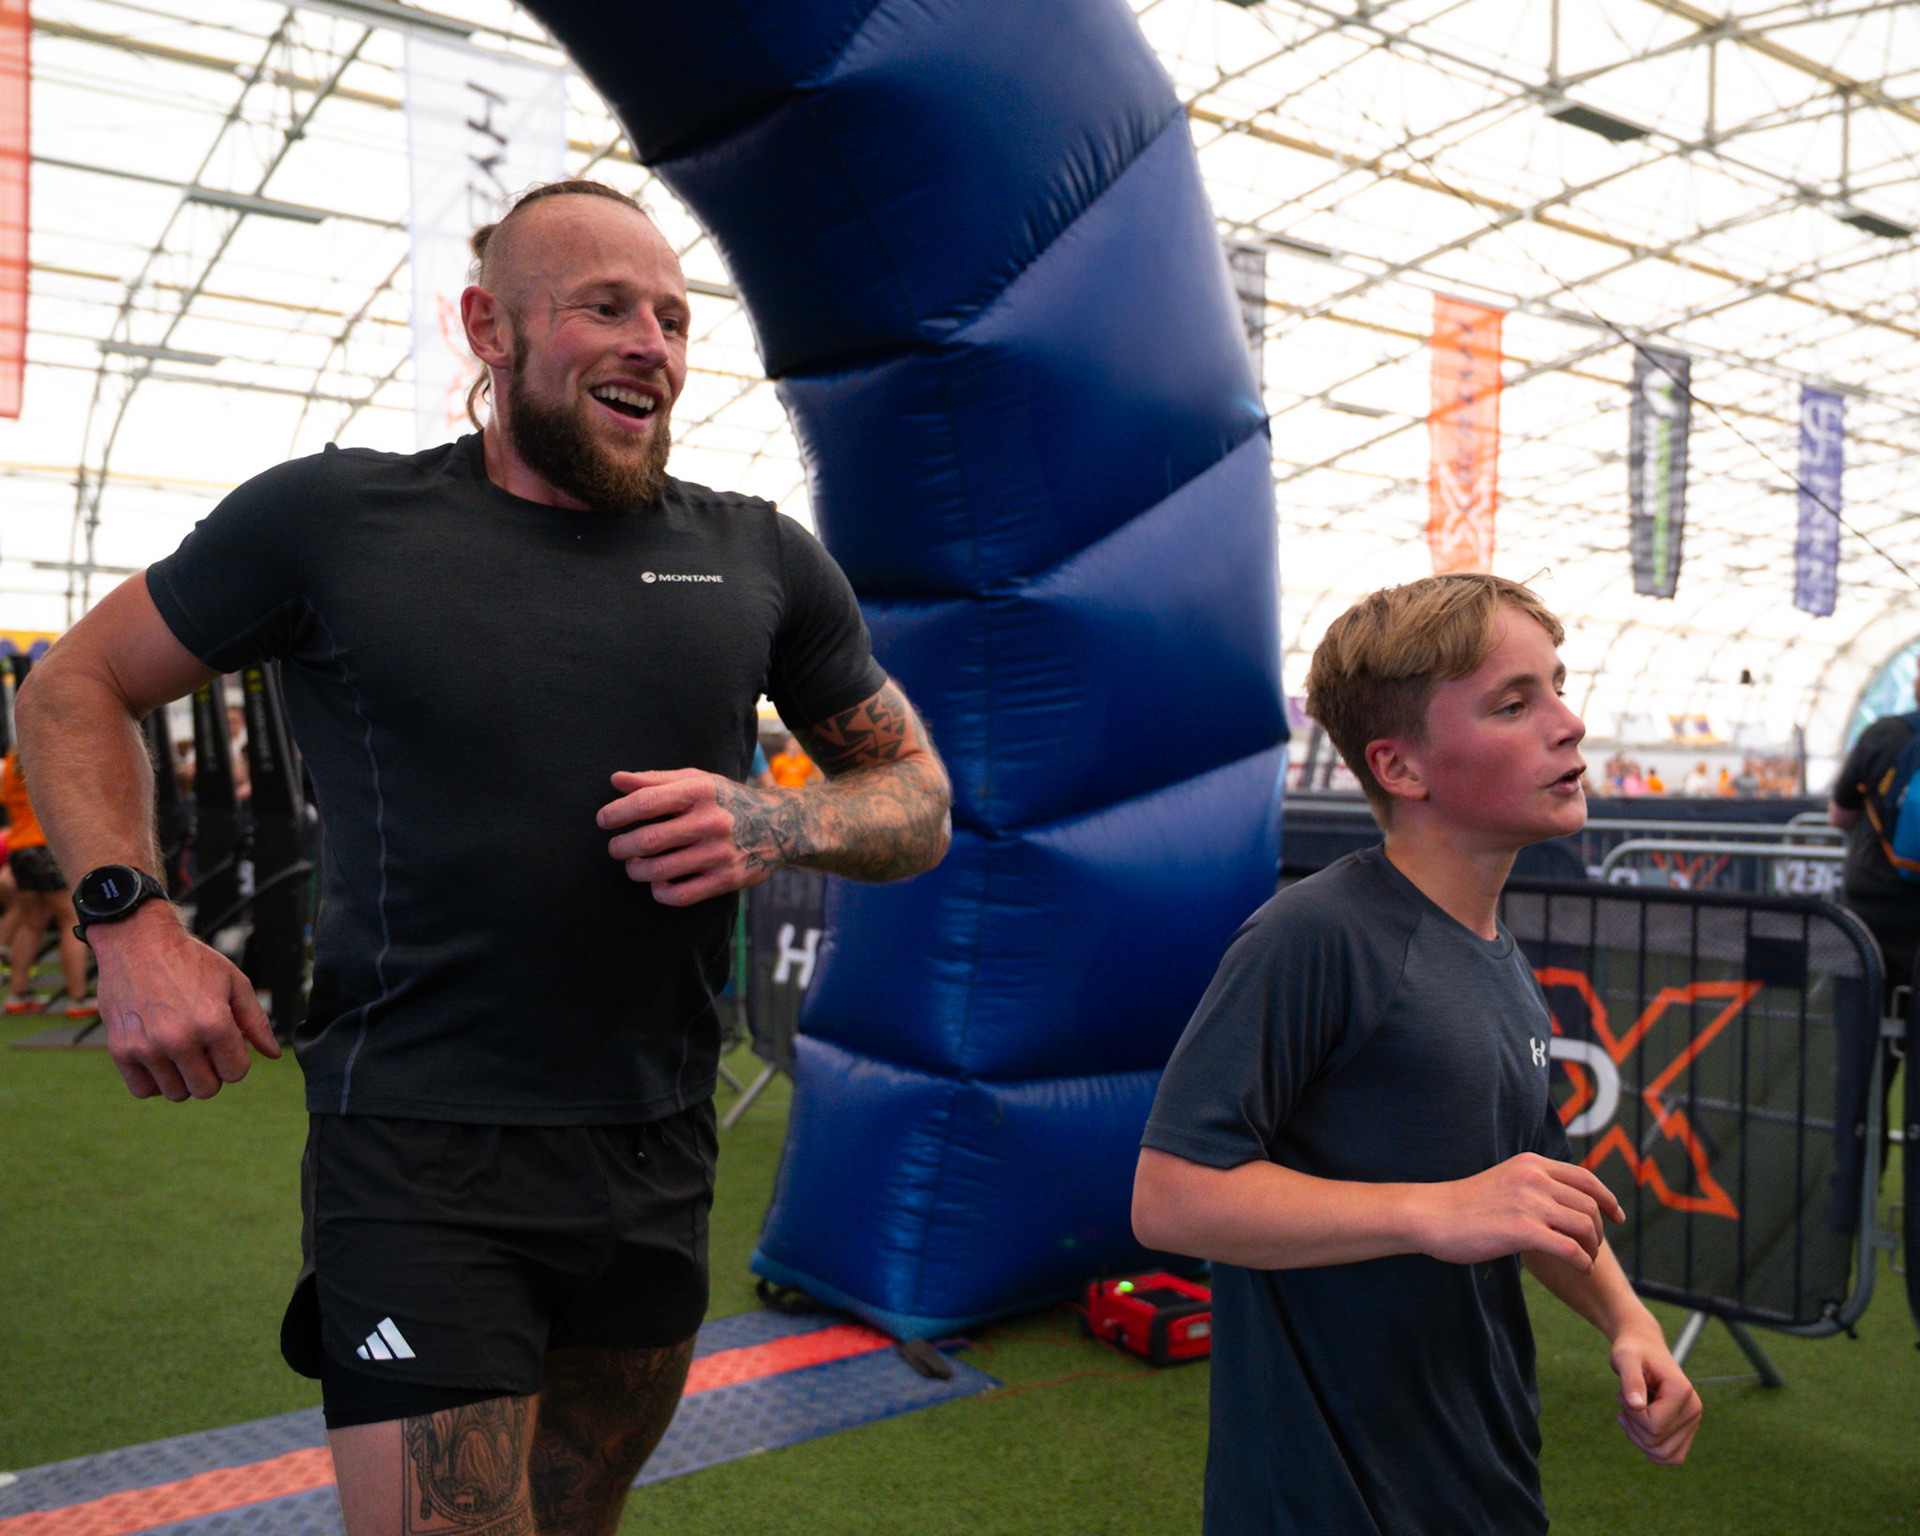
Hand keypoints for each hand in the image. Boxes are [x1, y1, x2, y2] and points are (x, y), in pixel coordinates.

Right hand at [90, 902, 279, 1100]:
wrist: (138, 942)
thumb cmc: (191, 961)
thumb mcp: (234, 982)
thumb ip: (256, 1021)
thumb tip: (273, 1055)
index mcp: (213, 1023)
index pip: (235, 1072)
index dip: (236, 1060)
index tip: (227, 1044)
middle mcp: (179, 1039)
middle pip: (207, 1089)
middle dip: (213, 1073)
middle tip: (206, 1050)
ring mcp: (147, 1047)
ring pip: (176, 1093)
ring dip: (184, 1078)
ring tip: (183, 1052)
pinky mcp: (120, 1049)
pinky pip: (142, 1090)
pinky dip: (155, 1082)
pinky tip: (162, 1060)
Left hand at [598, 768, 801, 906]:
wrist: (780, 825)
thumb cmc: (727, 800)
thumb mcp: (697, 780)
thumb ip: (655, 780)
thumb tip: (615, 780)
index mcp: (700, 792)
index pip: (646, 802)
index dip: (617, 813)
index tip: (604, 820)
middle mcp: (710, 822)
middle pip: (648, 840)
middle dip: (621, 847)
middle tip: (616, 848)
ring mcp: (719, 853)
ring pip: (659, 871)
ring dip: (636, 871)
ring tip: (633, 865)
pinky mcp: (726, 880)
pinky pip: (680, 895)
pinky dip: (659, 892)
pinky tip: (657, 883)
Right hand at [1419, 1153, 1624, 1270]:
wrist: (1432, 1215)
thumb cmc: (1464, 1205)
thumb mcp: (1503, 1180)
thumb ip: (1532, 1185)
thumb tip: (1561, 1201)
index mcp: (1531, 1164)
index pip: (1585, 1178)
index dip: (1607, 1199)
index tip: (1616, 1217)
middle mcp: (1534, 1178)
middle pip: (1589, 1205)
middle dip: (1600, 1230)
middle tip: (1594, 1248)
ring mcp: (1529, 1203)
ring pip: (1585, 1226)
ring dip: (1593, 1248)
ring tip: (1586, 1261)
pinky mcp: (1523, 1230)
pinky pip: (1570, 1248)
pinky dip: (1582, 1261)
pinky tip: (1579, 1269)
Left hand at [1610, 1322, 1701, 1463]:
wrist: (1644, 1348)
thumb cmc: (1633, 1352)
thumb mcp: (1625, 1358)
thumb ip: (1630, 1379)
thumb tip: (1636, 1405)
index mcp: (1682, 1391)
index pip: (1654, 1425)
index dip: (1631, 1415)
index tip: (1621, 1395)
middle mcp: (1694, 1409)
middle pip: (1657, 1443)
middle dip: (1633, 1427)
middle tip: (1624, 1401)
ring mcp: (1693, 1421)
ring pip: (1664, 1455)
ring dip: (1638, 1439)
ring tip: (1629, 1413)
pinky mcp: (1687, 1429)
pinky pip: (1671, 1456)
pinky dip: (1649, 1447)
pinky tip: (1636, 1425)